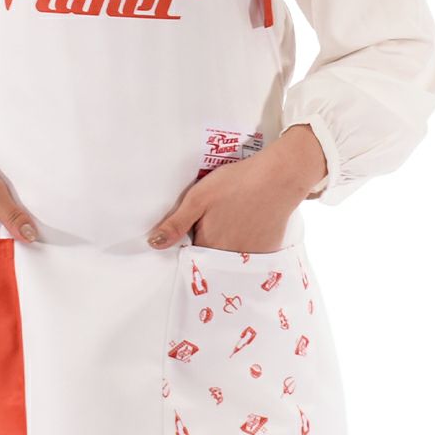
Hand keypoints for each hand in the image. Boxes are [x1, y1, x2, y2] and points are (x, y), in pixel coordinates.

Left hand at [147, 125, 326, 252]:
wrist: (280, 177)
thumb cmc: (237, 183)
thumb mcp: (198, 198)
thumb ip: (176, 224)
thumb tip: (154, 244)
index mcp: (209, 245)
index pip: (191, 253)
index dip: (190, 240)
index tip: (194, 226)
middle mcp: (229, 257)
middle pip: (211, 256)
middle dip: (208, 243)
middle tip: (216, 218)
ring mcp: (251, 255)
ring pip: (230, 256)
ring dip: (227, 244)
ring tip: (232, 219)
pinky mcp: (268, 250)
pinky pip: (250, 254)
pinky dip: (246, 243)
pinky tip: (248, 223)